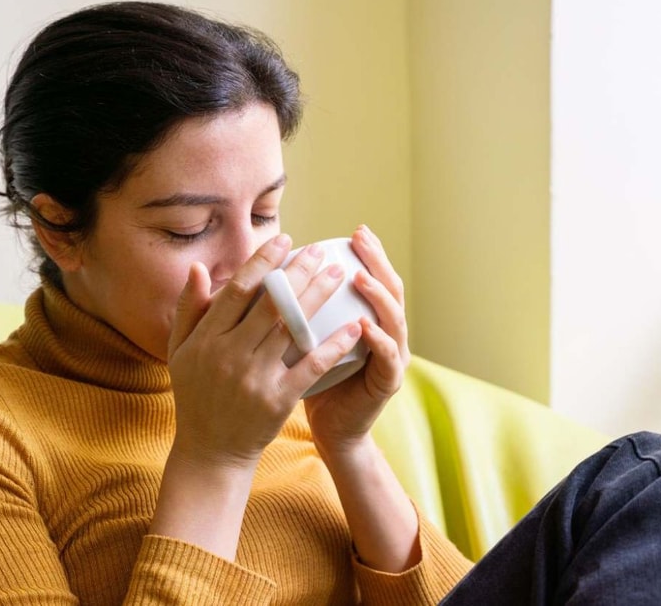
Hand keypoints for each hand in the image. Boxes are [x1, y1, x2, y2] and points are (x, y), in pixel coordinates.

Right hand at [166, 234, 361, 470]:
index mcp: (206, 339)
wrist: (211, 451)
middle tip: (322, 250)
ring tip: (339, 274)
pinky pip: (311, 366)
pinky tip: (354, 326)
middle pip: (271, 304)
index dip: (263, 262)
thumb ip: (189, 309)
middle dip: (299, 273)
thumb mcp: (180, 352)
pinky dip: (334, 345)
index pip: (238, 291)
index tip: (284, 240)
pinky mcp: (278, 400)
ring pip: (293, 328)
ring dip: (319, 298)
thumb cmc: (196, 395)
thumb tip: (200, 268)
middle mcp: (230, 355)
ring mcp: (255, 378)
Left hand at [305, 225, 410, 457]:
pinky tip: (363, 324)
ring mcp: (392, 357)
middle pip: (390, 288)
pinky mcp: (388, 382)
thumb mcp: (301, 339)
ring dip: (378, 295)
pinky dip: (377, 339)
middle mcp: (386, 333)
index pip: (373, 277)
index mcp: (368, 318)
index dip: (368, 253)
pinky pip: (388, 357)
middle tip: (362, 239)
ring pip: (394, 318)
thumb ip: (293, 309)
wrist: (329, 429)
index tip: (354, 231)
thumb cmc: (310, 381)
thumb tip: (266, 273)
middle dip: (378, 261)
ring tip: (360, 276)